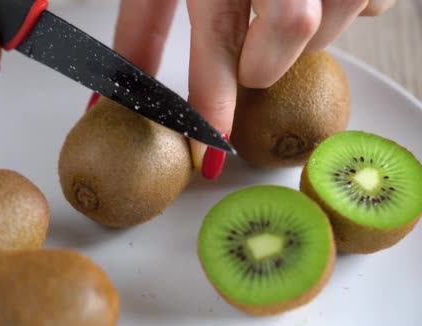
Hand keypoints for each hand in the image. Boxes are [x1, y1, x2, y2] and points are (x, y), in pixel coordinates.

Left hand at [109, 0, 395, 178]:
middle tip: (250, 58)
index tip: (208, 156)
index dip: (212, 103)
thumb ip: (140, 29)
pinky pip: (372, 6)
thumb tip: (106, 100)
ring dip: (300, 39)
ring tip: (277, 11)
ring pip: (328, 26)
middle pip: (292, 30)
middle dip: (264, 64)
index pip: (217, 39)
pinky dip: (341, 12)